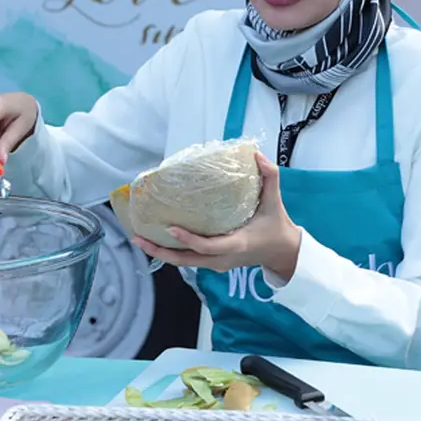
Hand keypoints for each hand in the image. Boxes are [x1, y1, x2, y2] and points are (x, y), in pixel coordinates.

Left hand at [133, 152, 302, 280]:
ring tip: (139, 239)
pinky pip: (189, 260)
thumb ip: (270, 177)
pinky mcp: (214, 264)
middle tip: (138, 238)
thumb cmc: (276, 226)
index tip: (170, 228)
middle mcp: (223, 258)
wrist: (282, 252)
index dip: (188, 239)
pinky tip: (157, 240)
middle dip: (160, 251)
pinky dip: (171, 252)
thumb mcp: (275, 202)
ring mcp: (217, 264)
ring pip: (184, 263)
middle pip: (186, 260)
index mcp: (237, 244)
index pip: (207, 246)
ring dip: (161, 252)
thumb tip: (256, 155)